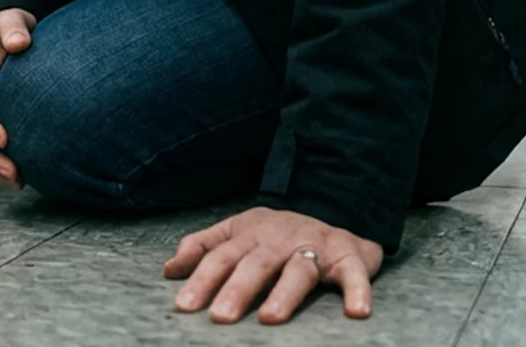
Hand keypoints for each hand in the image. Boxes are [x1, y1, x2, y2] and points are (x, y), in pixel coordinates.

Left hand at [164, 207, 382, 324]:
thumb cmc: (280, 232)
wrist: (337, 208)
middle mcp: (280, 239)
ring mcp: (315, 247)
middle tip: (220, 317)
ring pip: (299, 270)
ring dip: (285, 293)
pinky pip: (354, 274)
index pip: (221, 256)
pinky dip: (357, 291)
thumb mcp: (239, 231)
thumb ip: (204, 247)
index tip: (184, 304)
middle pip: (256, 264)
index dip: (202, 279)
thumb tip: (169, 270)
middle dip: (237, 290)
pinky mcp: (349, 256)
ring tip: (271, 318)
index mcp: (251, 233)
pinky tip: (356, 312)